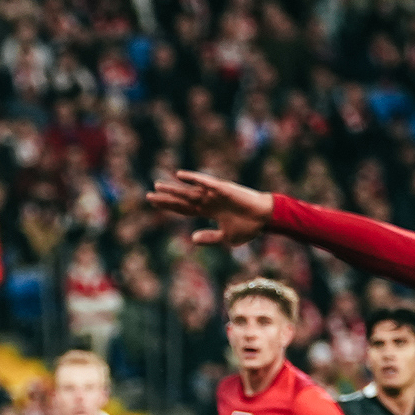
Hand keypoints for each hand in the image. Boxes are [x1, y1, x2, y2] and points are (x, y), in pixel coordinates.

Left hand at [144, 171, 275, 247]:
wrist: (265, 219)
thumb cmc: (248, 227)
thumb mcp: (226, 237)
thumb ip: (209, 237)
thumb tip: (192, 238)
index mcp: (208, 211)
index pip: (184, 208)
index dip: (169, 206)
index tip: (154, 204)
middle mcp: (208, 201)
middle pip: (182, 199)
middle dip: (166, 198)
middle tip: (149, 195)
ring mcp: (214, 194)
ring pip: (189, 191)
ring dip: (174, 189)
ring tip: (157, 186)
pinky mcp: (223, 189)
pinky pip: (205, 182)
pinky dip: (193, 178)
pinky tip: (180, 175)